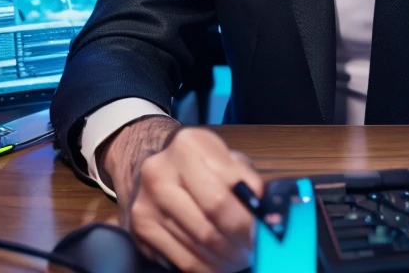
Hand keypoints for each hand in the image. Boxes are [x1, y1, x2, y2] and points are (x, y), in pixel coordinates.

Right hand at [100, 117, 262, 272]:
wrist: (154, 165)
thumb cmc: (200, 161)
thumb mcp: (225, 156)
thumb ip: (246, 179)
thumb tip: (268, 211)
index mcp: (188, 147)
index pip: (223, 196)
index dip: (247, 222)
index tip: (265, 234)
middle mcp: (160, 174)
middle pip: (208, 225)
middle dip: (237, 244)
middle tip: (254, 251)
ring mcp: (147, 204)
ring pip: (196, 247)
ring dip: (225, 259)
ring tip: (241, 257)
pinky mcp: (140, 229)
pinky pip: (180, 260)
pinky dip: (206, 268)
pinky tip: (220, 264)